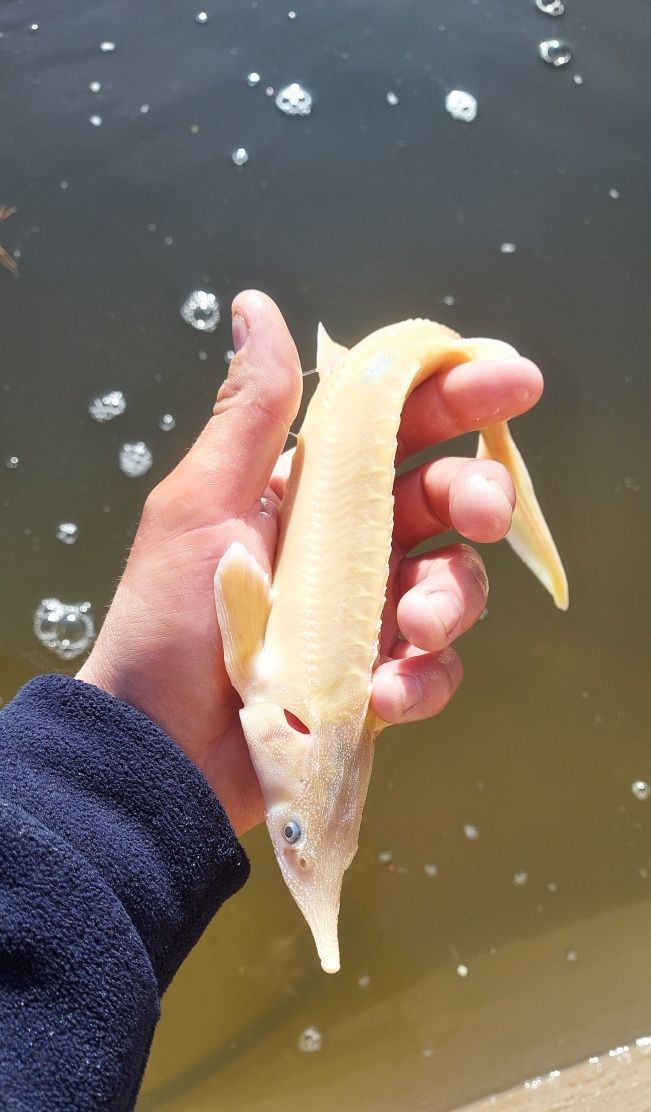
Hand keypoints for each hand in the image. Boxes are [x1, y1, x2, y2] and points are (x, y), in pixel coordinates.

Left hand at [77, 291, 541, 835]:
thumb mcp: (202, 505)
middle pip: (443, 499)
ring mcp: (366, 614)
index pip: (394, 427)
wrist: (156, 748)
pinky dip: (424, 678)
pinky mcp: (376, 680)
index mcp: (308, 491)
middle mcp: (347, 544)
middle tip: (483, 510)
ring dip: (449, 599)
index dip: (455, 398)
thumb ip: (251, 413)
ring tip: (412, 627)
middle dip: (476, 495)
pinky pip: (432, 668)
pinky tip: (389, 691)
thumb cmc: (168, 619)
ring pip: (453, 583)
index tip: (511, 379)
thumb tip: (254, 305)